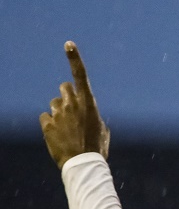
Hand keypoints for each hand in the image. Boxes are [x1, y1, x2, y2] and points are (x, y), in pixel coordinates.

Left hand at [39, 41, 109, 168]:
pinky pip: (46, 117)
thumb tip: (86, 112)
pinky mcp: (47, 125)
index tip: (68, 44)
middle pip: (64, 88)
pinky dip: (50, 124)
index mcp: (89, 104)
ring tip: (67, 130)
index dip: (74, 58)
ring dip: (59, 112)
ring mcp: (59, 114)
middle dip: (66, 95)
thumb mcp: (101, 129)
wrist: (83, 164)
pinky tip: (58, 136)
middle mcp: (72, 104)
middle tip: (70, 109)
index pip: (81, 75)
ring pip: (54, 104)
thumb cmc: (97, 147)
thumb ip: (92, 115)